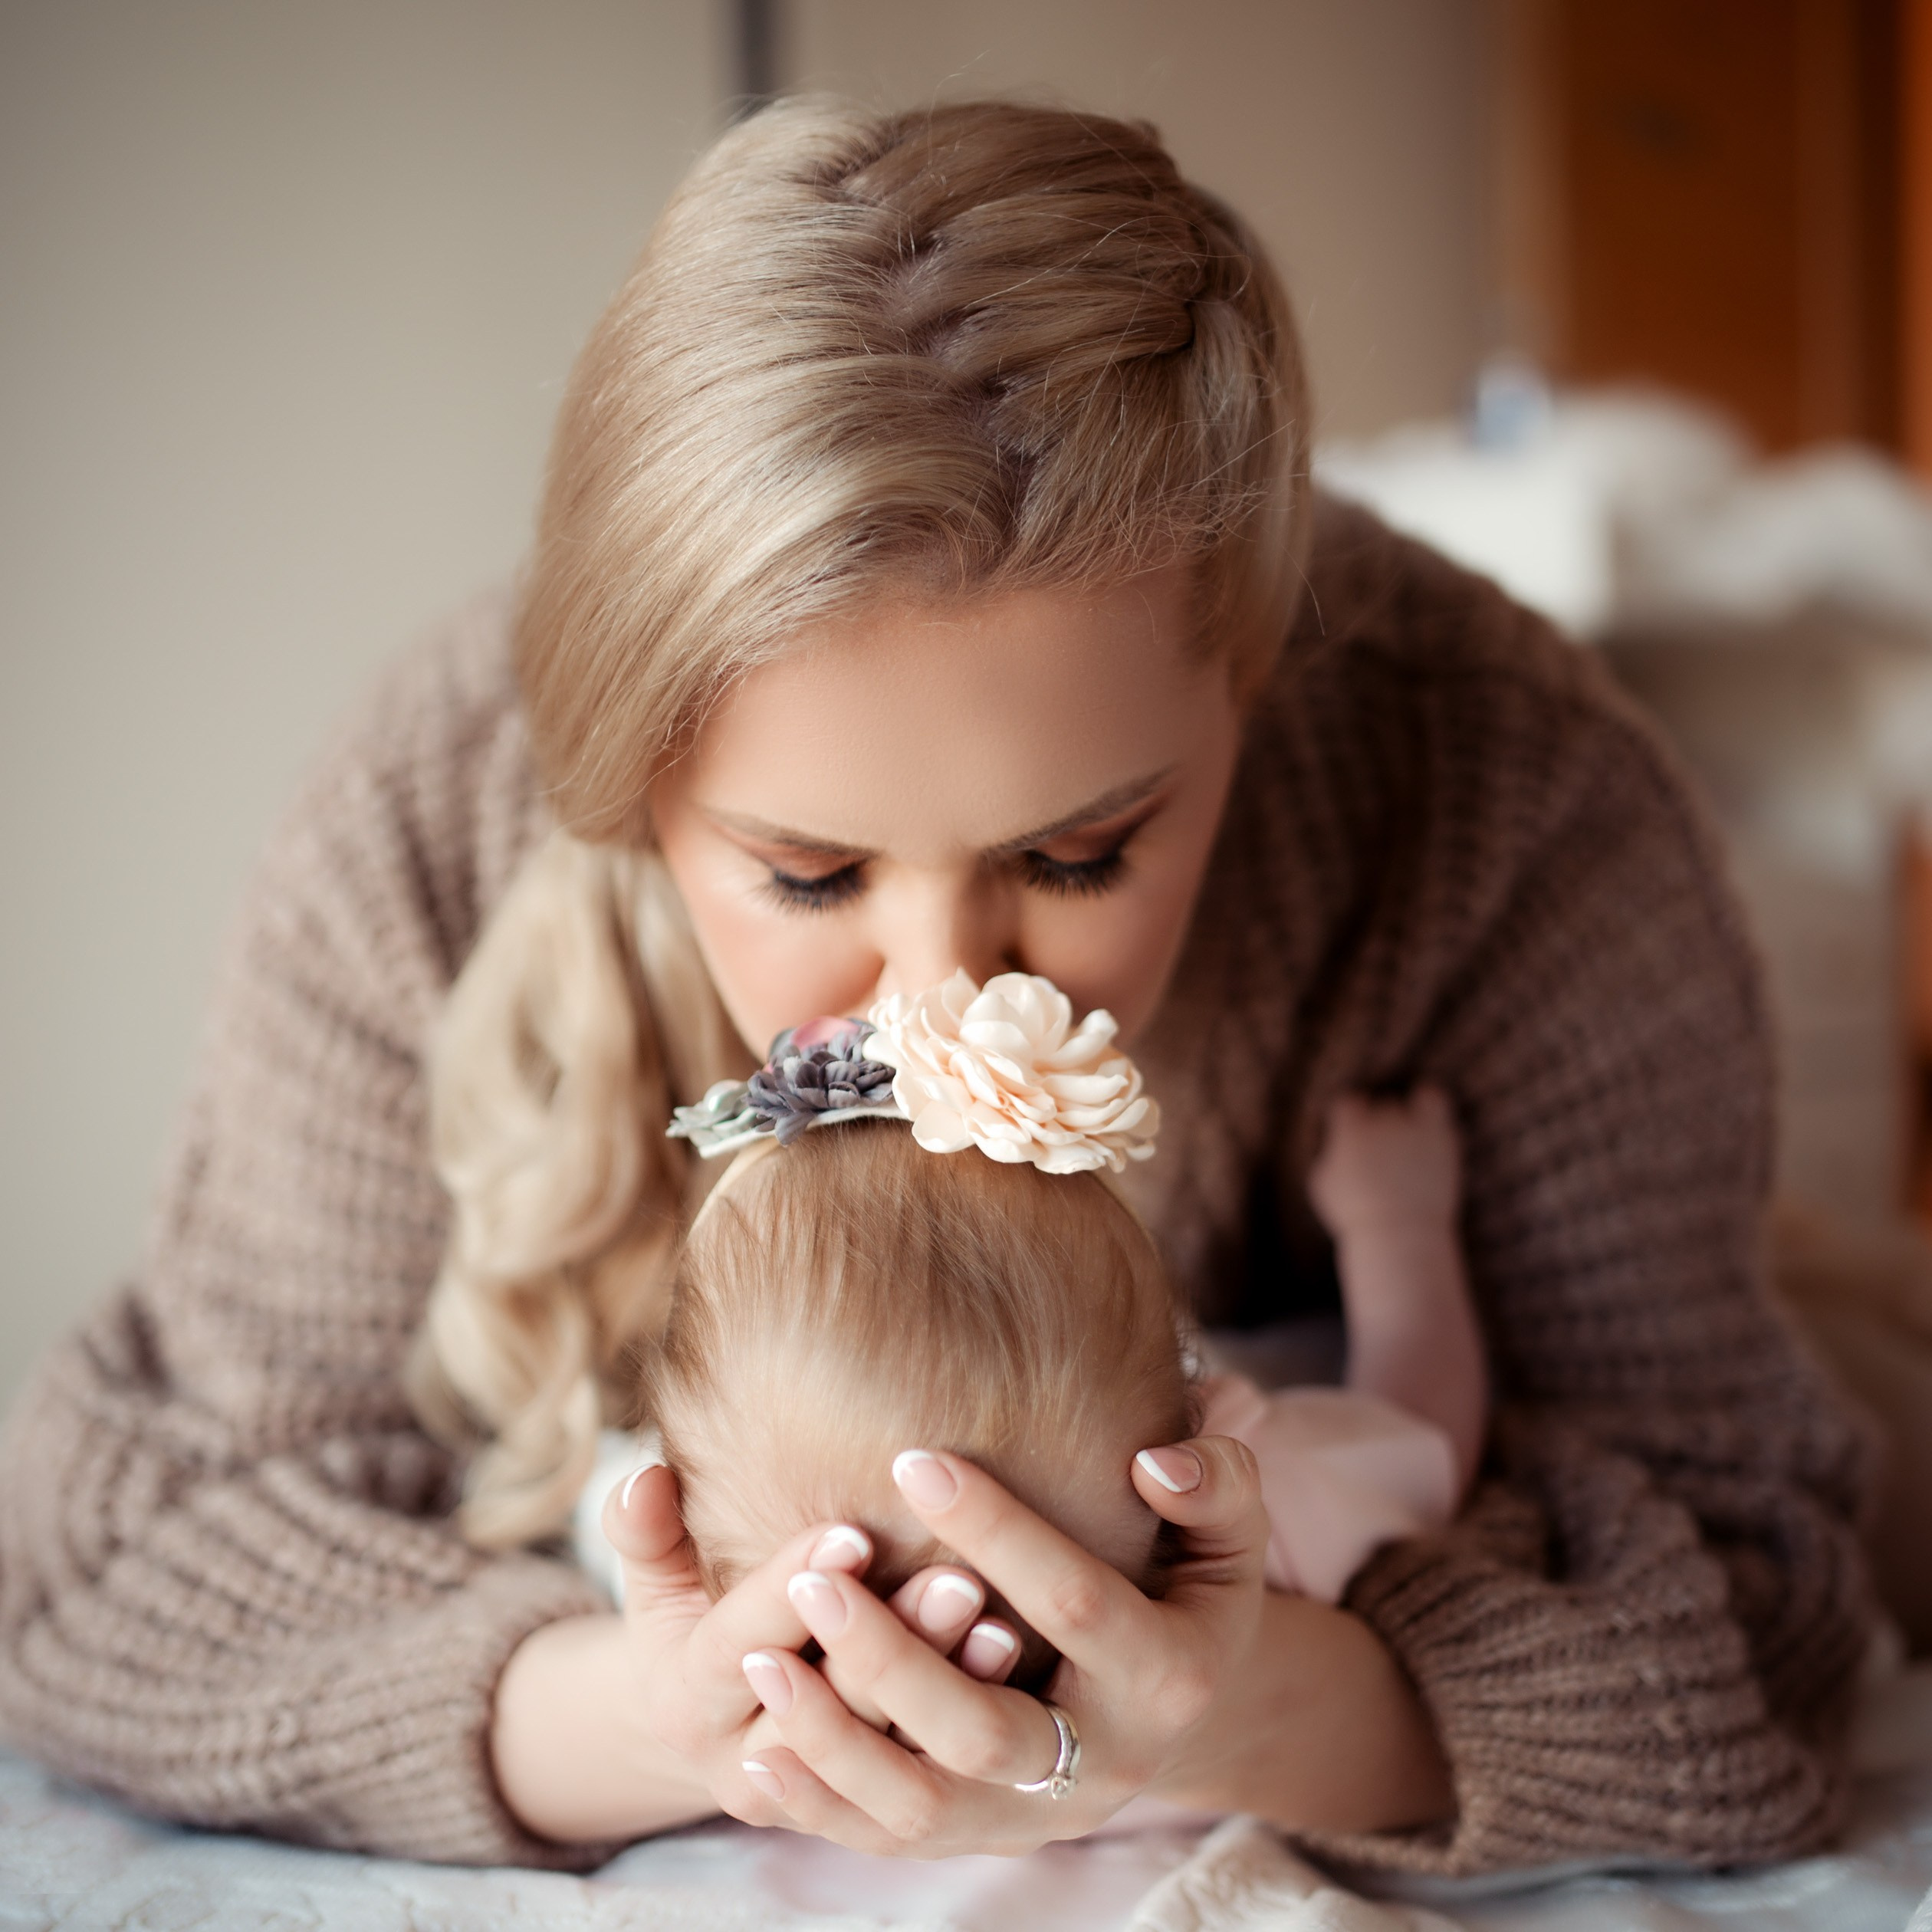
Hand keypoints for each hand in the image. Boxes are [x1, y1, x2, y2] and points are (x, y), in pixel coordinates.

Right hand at [489, 1463, 1016, 1842]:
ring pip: (884, 1751)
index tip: (855, 1531)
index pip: (745, 1639)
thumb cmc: (689, 1623)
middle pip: (827, 1705)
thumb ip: (644, 1532)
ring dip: (944, 1685)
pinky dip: (968, 1720)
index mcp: (689, 1699)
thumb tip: (643, 1473)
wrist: (706, 1731)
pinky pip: (924, 1773)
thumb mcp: (655, 1584)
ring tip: (1001, 1622)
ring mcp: (816, 1796)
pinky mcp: (870, 1810)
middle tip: (960, 1578)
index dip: (794, 1585)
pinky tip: (1016, 1663)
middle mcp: (746, 1761)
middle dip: (892, 1641)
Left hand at [725, 1435, 1270, 1855]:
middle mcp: (1103, 1763)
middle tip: (812, 1578)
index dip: (997, 1531)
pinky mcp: (985, 1840)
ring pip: (927, 1806)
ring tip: (761, 1661)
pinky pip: (893, 1841)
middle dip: (892, 1659)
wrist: (1186, 1712)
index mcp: (1168, 1676)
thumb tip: (1152, 1463)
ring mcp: (1038, 1817)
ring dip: (837, 1741)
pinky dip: (822, 1804)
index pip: (1074, 1601)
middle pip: (986, 1732)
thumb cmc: (1190, 1590)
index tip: (910, 1458)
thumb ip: (1219, 1487)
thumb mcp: (1231, 1539)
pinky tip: (762, 1749)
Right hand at [1308, 1087, 1460, 1240]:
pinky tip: (1426, 1120)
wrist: (1400, 1233)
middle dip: (1380, 1129)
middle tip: (1384, 1157)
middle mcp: (1381, 1121)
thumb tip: (1335, 1146)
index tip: (1354, 1137)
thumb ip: (1328, 1156)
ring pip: (1407, 1105)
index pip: (1347, 1104)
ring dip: (1406, 1120)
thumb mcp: (1323, 1186)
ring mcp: (1411, 1126)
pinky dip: (1427, 1102)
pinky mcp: (1437, 1135)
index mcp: (1350, 1130)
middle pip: (1381, 1109)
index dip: (1351, 1121)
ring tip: (1405, 1143)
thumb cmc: (1356, 1214)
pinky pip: (1432, 1099)